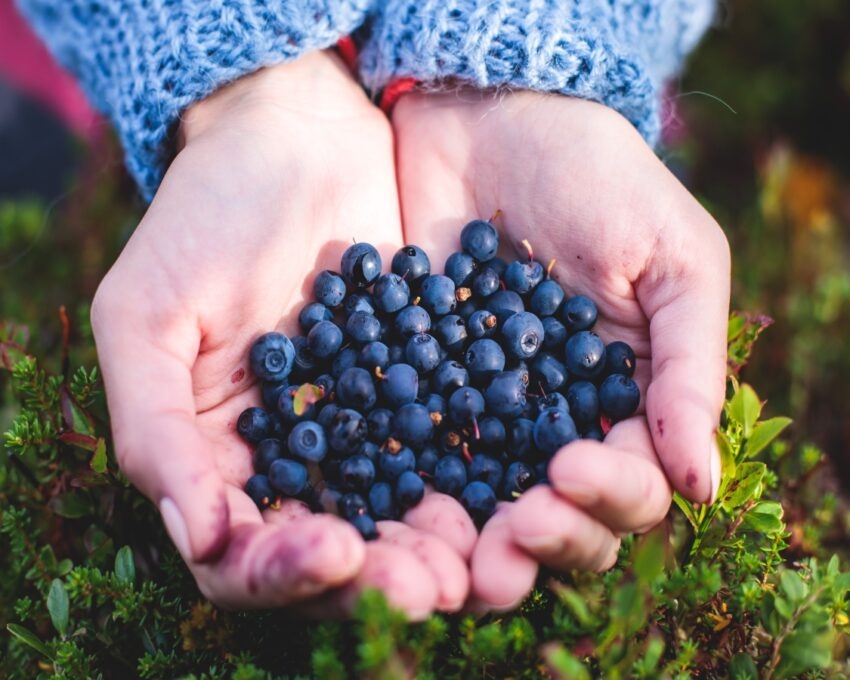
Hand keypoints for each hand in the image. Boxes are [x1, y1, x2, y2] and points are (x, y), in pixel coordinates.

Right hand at [91, 52, 471, 616]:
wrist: (297, 137)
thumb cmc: (204, 216)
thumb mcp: (149, 314)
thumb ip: (154, 429)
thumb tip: (198, 542)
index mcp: (218, 458)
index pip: (240, 555)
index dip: (283, 573)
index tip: (336, 551)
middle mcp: (294, 460)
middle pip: (333, 556)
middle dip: (380, 579)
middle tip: (433, 584)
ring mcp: (364, 428)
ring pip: (400, 519)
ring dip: (436, 550)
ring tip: (477, 558)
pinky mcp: (425, 389)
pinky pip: (451, 451)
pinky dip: (478, 482)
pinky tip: (510, 492)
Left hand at [392, 90, 729, 608]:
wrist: (488, 116)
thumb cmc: (598, 178)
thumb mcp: (672, 259)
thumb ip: (687, 367)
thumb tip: (703, 485)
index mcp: (625, 401)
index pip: (630, 482)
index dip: (609, 495)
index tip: (570, 470)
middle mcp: (552, 421)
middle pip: (557, 516)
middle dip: (543, 540)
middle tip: (512, 537)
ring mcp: (477, 410)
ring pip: (481, 505)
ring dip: (472, 543)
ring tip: (451, 559)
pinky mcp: (411, 385)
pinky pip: (407, 450)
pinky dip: (401, 488)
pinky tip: (385, 507)